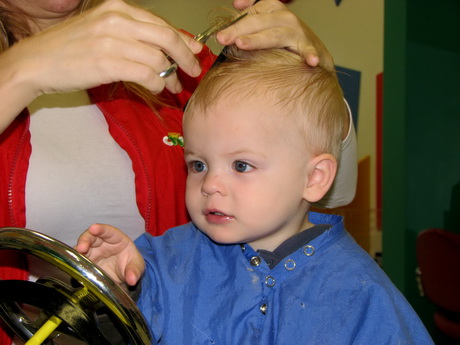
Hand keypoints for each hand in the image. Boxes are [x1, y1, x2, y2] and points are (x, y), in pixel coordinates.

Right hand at [1, 0, 201, 96]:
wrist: (37, 61)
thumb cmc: (72, 47)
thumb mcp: (103, 29)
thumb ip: (135, 33)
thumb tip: (170, 46)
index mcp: (118, 8)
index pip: (161, 23)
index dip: (184, 40)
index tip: (196, 52)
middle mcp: (117, 20)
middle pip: (167, 38)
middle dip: (186, 57)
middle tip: (194, 71)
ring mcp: (112, 41)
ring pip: (159, 59)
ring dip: (171, 77)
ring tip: (173, 87)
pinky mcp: (108, 64)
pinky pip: (147, 75)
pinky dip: (158, 84)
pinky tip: (158, 89)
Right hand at [75, 223, 144, 286]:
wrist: (125, 276)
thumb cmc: (131, 265)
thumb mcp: (137, 267)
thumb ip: (135, 271)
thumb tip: (132, 280)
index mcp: (117, 239)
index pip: (109, 231)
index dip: (101, 229)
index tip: (93, 228)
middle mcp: (103, 243)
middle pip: (92, 237)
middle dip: (85, 240)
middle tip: (81, 247)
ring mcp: (93, 252)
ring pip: (82, 247)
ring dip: (78, 250)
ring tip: (77, 256)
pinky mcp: (87, 262)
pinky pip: (79, 260)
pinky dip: (75, 261)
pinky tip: (74, 265)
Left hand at [218, 0, 333, 70]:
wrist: (314, 53)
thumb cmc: (286, 41)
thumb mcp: (266, 27)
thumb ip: (250, 21)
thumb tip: (234, 9)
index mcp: (272, 10)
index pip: (251, 12)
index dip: (235, 21)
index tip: (222, 31)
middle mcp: (284, 18)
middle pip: (258, 21)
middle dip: (237, 30)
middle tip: (222, 39)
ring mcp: (297, 32)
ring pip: (274, 35)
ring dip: (258, 39)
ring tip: (241, 44)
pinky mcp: (309, 47)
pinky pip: (308, 50)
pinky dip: (309, 54)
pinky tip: (309, 61)